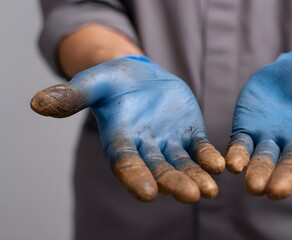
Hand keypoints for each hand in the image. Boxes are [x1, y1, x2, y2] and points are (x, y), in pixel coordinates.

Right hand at [31, 56, 224, 202]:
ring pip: (183, 165)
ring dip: (196, 177)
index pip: (125, 163)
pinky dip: (210, 158)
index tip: (145, 193)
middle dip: (173, 183)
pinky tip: (221, 166)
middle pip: (159, 170)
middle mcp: (145, 148)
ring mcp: (169, 144)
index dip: (134, 177)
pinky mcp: (189, 135)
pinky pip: (200, 149)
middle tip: (190, 196)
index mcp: (120, 140)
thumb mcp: (93, 83)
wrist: (140, 78)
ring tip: (209, 190)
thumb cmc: (112, 82)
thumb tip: (37, 103)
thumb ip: (72, 95)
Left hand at [225, 49, 291, 199]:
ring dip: (258, 173)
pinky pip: (240, 146)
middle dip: (284, 178)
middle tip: (275, 193)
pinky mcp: (247, 130)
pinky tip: (231, 164)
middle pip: (290, 165)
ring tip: (252, 186)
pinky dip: (237, 156)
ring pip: (263, 160)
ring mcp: (269, 139)